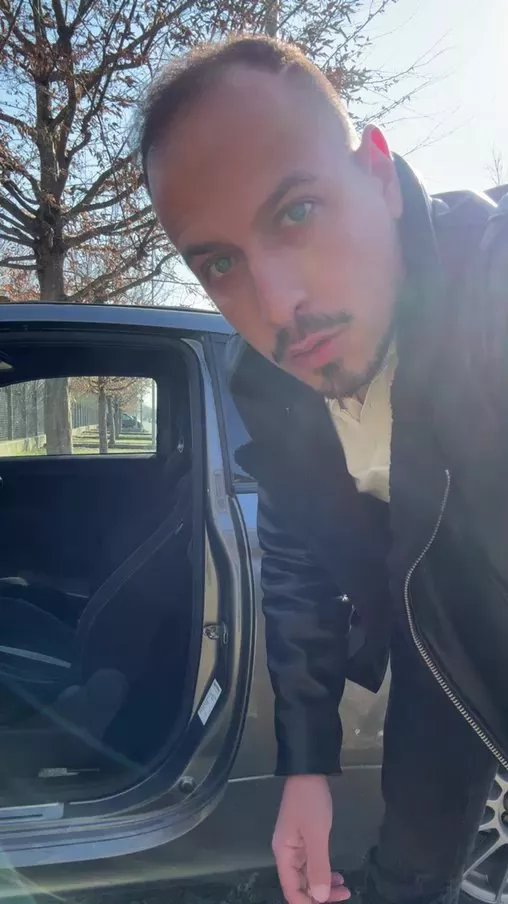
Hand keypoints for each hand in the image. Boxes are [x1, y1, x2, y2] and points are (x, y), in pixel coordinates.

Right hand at [272, 775, 350, 903]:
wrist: (308, 772)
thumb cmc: (310, 802)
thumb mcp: (316, 834)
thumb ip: (318, 866)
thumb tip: (319, 897)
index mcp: (284, 854)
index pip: (291, 890)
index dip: (308, 903)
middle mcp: (286, 853)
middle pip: (300, 885)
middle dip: (320, 895)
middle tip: (344, 896)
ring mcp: (295, 846)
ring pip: (308, 876)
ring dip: (324, 885)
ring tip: (344, 888)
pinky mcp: (304, 839)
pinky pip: (312, 864)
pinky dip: (324, 872)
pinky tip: (337, 875)